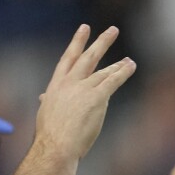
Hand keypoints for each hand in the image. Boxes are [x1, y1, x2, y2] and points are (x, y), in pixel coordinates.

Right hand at [34, 25, 135, 159]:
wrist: (56, 145)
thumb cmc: (51, 135)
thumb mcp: (46, 112)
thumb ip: (49, 101)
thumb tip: (43, 96)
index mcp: (56, 85)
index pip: (68, 59)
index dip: (77, 43)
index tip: (84, 29)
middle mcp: (69, 83)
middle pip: (88, 57)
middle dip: (101, 43)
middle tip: (112, 30)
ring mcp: (83, 89)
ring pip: (104, 72)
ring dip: (119, 65)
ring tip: (129, 60)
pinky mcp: (96, 98)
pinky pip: (113, 81)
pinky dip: (123, 73)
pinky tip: (131, 66)